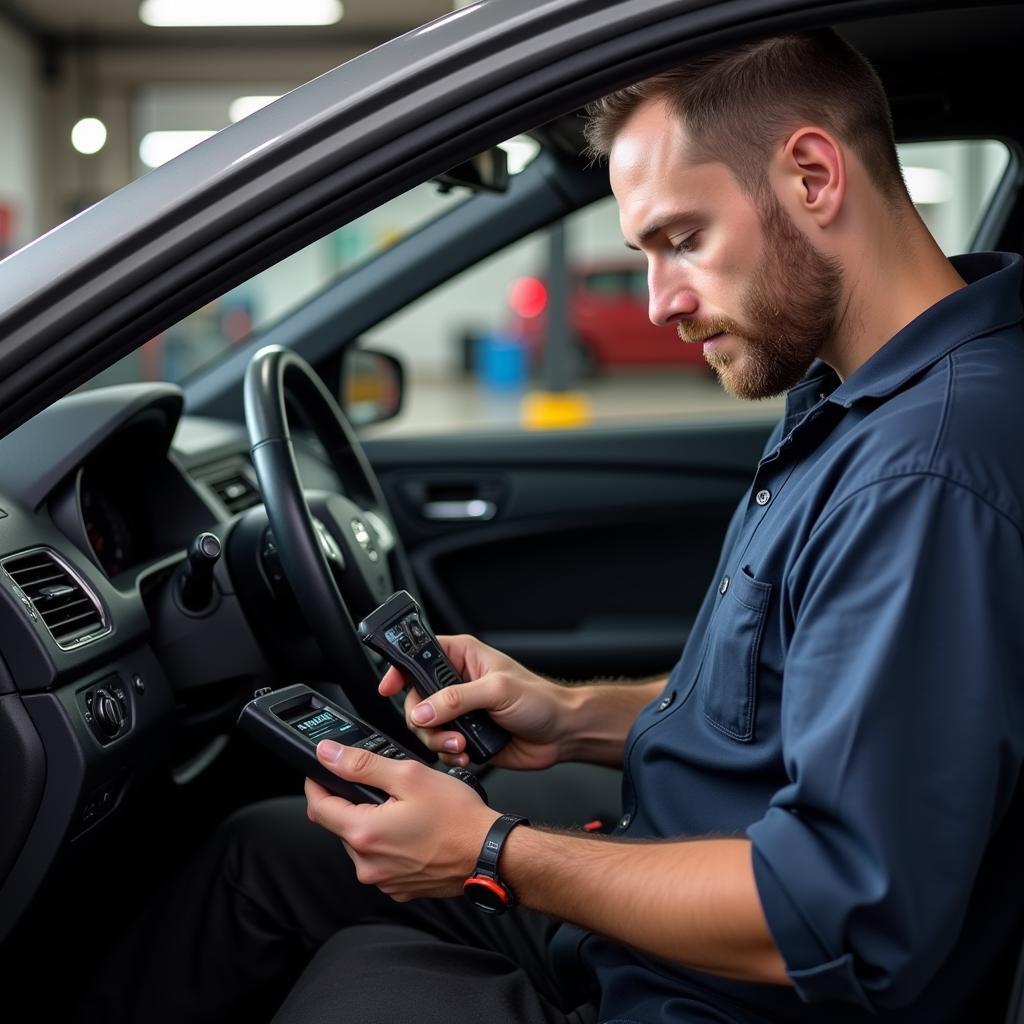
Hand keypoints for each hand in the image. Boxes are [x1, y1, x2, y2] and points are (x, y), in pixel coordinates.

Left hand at [305, 740, 497, 900]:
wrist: (489, 854)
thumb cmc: (458, 817)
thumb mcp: (409, 776)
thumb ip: (362, 764)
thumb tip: (328, 754)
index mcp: (364, 833)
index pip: (318, 806)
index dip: (317, 782)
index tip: (321, 769)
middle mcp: (367, 864)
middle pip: (340, 824)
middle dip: (353, 801)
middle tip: (382, 785)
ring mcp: (382, 879)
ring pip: (361, 842)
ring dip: (372, 822)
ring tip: (404, 808)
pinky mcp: (398, 887)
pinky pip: (381, 860)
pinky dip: (389, 843)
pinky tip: (413, 830)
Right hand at [378, 633, 575, 769]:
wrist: (562, 733)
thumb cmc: (540, 699)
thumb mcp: (497, 690)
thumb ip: (456, 699)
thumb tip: (424, 710)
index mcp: (462, 657)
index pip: (419, 655)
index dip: (400, 670)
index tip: (388, 686)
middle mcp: (457, 683)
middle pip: (415, 699)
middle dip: (423, 719)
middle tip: (441, 728)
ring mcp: (460, 711)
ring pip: (424, 727)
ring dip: (438, 741)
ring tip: (461, 746)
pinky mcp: (465, 736)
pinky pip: (440, 747)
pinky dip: (448, 756)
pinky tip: (468, 755)